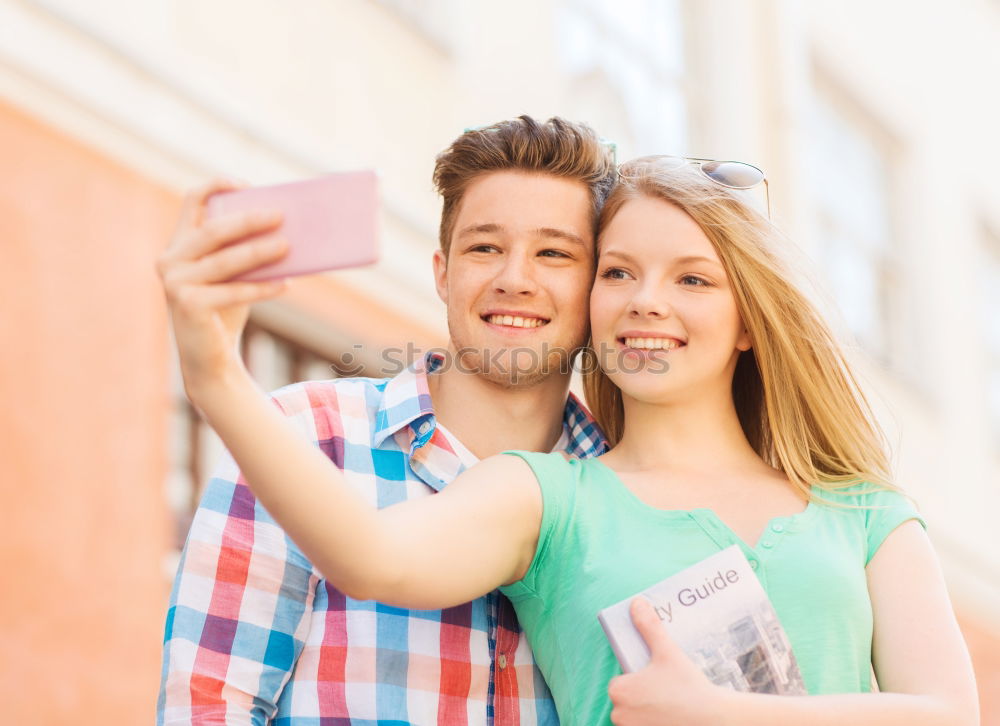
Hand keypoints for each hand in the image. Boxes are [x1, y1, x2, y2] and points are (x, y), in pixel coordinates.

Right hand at [156, 179, 289, 401]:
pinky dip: (261, 288)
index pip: (192, 201)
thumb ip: (243, 249)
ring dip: (259, 252)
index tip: (246, 185)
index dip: (217, 186)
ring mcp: (174, 283)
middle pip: (212, 230)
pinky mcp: (187, 305)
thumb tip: (287, 229)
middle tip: (280, 216)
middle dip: (248, 220)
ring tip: (288, 246)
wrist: (210, 357)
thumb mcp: (232, 273)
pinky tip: (285, 284)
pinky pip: (232, 292)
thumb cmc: (225, 308)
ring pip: (225, 261)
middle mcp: (170, 259)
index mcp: (179, 244)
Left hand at [608, 598, 729, 725]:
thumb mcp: (667, 651)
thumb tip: (637, 603)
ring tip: (670, 707)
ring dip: (646, 714)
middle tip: (667, 693)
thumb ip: (649, 626)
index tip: (657, 680)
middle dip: (642, 698)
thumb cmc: (688, 687)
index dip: (637, 680)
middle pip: (626, 702)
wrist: (714, 721)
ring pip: (634, 718)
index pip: (619, 683)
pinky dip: (653, 724)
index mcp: (619, 690)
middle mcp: (618, 714)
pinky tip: (671, 720)